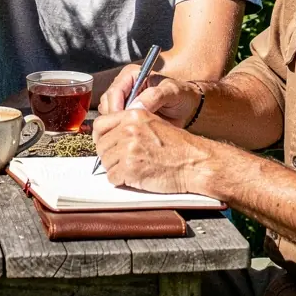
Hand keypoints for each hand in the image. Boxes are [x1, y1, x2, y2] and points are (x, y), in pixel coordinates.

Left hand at [93, 108, 211, 194]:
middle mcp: (128, 129)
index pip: (101, 124)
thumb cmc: (179, 147)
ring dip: (115, 168)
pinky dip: (120, 180)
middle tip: (122, 160)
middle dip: (109, 155)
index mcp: (133, 115)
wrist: (195, 163)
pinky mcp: (130, 168)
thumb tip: (109, 135)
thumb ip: (131, 125)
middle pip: (101, 145)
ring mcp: (128, 149)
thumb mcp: (154, 124)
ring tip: (132, 169)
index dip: (101, 137)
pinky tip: (134, 177)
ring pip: (105, 162)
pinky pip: (112, 177)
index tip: (106, 144)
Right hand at [100, 65, 201, 127]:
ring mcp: (122, 101)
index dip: (116, 108)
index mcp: (130, 75)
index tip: (125, 122)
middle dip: (116, 117)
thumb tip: (134, 108)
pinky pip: (115, 123)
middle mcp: (123, 86)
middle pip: (107, 104)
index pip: (114, 92)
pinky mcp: (124, 114)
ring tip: (136, 131)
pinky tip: (135, 133)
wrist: (186, 108)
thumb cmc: (180, 95)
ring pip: (109, 115)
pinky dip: (121, 129)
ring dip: (118, 124)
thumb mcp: (171, 91)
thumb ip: (154, 96)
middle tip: (130, 130)